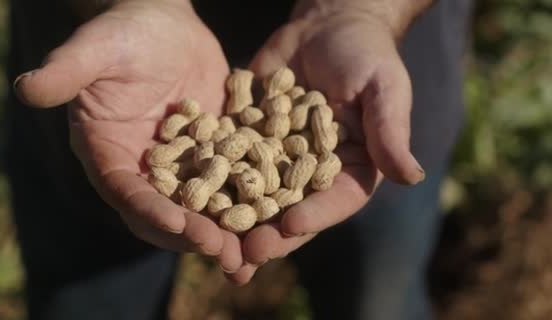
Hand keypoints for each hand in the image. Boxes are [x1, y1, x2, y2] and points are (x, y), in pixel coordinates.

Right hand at [14, 0, 242, 272]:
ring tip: (251, 254)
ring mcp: (181, 167)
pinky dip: (249, 205)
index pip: (126, 190)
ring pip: (202, 209)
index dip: (149, 209)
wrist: (164, 24)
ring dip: (225, 233)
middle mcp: (144, 169)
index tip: (178, 224)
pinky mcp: (212, 155)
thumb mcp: (95, 49)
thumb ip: (66, 72)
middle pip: (166, 212)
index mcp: (108, 154)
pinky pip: (231, 185)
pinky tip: (275, 219)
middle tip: (223, 252)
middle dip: (193, 234)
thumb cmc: (124, 32)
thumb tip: (25, 89)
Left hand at [227, 1, 425, 283]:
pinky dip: (212, 178)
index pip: (335, 200)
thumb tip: (412, 178)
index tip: (291, 226)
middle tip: (244, 254)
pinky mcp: (249, 138)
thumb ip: (390, 132)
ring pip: (255, 195)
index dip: (315, 216)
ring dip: (234, 220)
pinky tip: (190, 194)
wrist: (326, 25)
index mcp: (350, 168)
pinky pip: (230, 160)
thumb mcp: (384, 89)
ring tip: (212, 240)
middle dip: (269, 233)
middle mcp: (311, 172)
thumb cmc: (365, 54)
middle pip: (291, 209)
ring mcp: (277, 158)